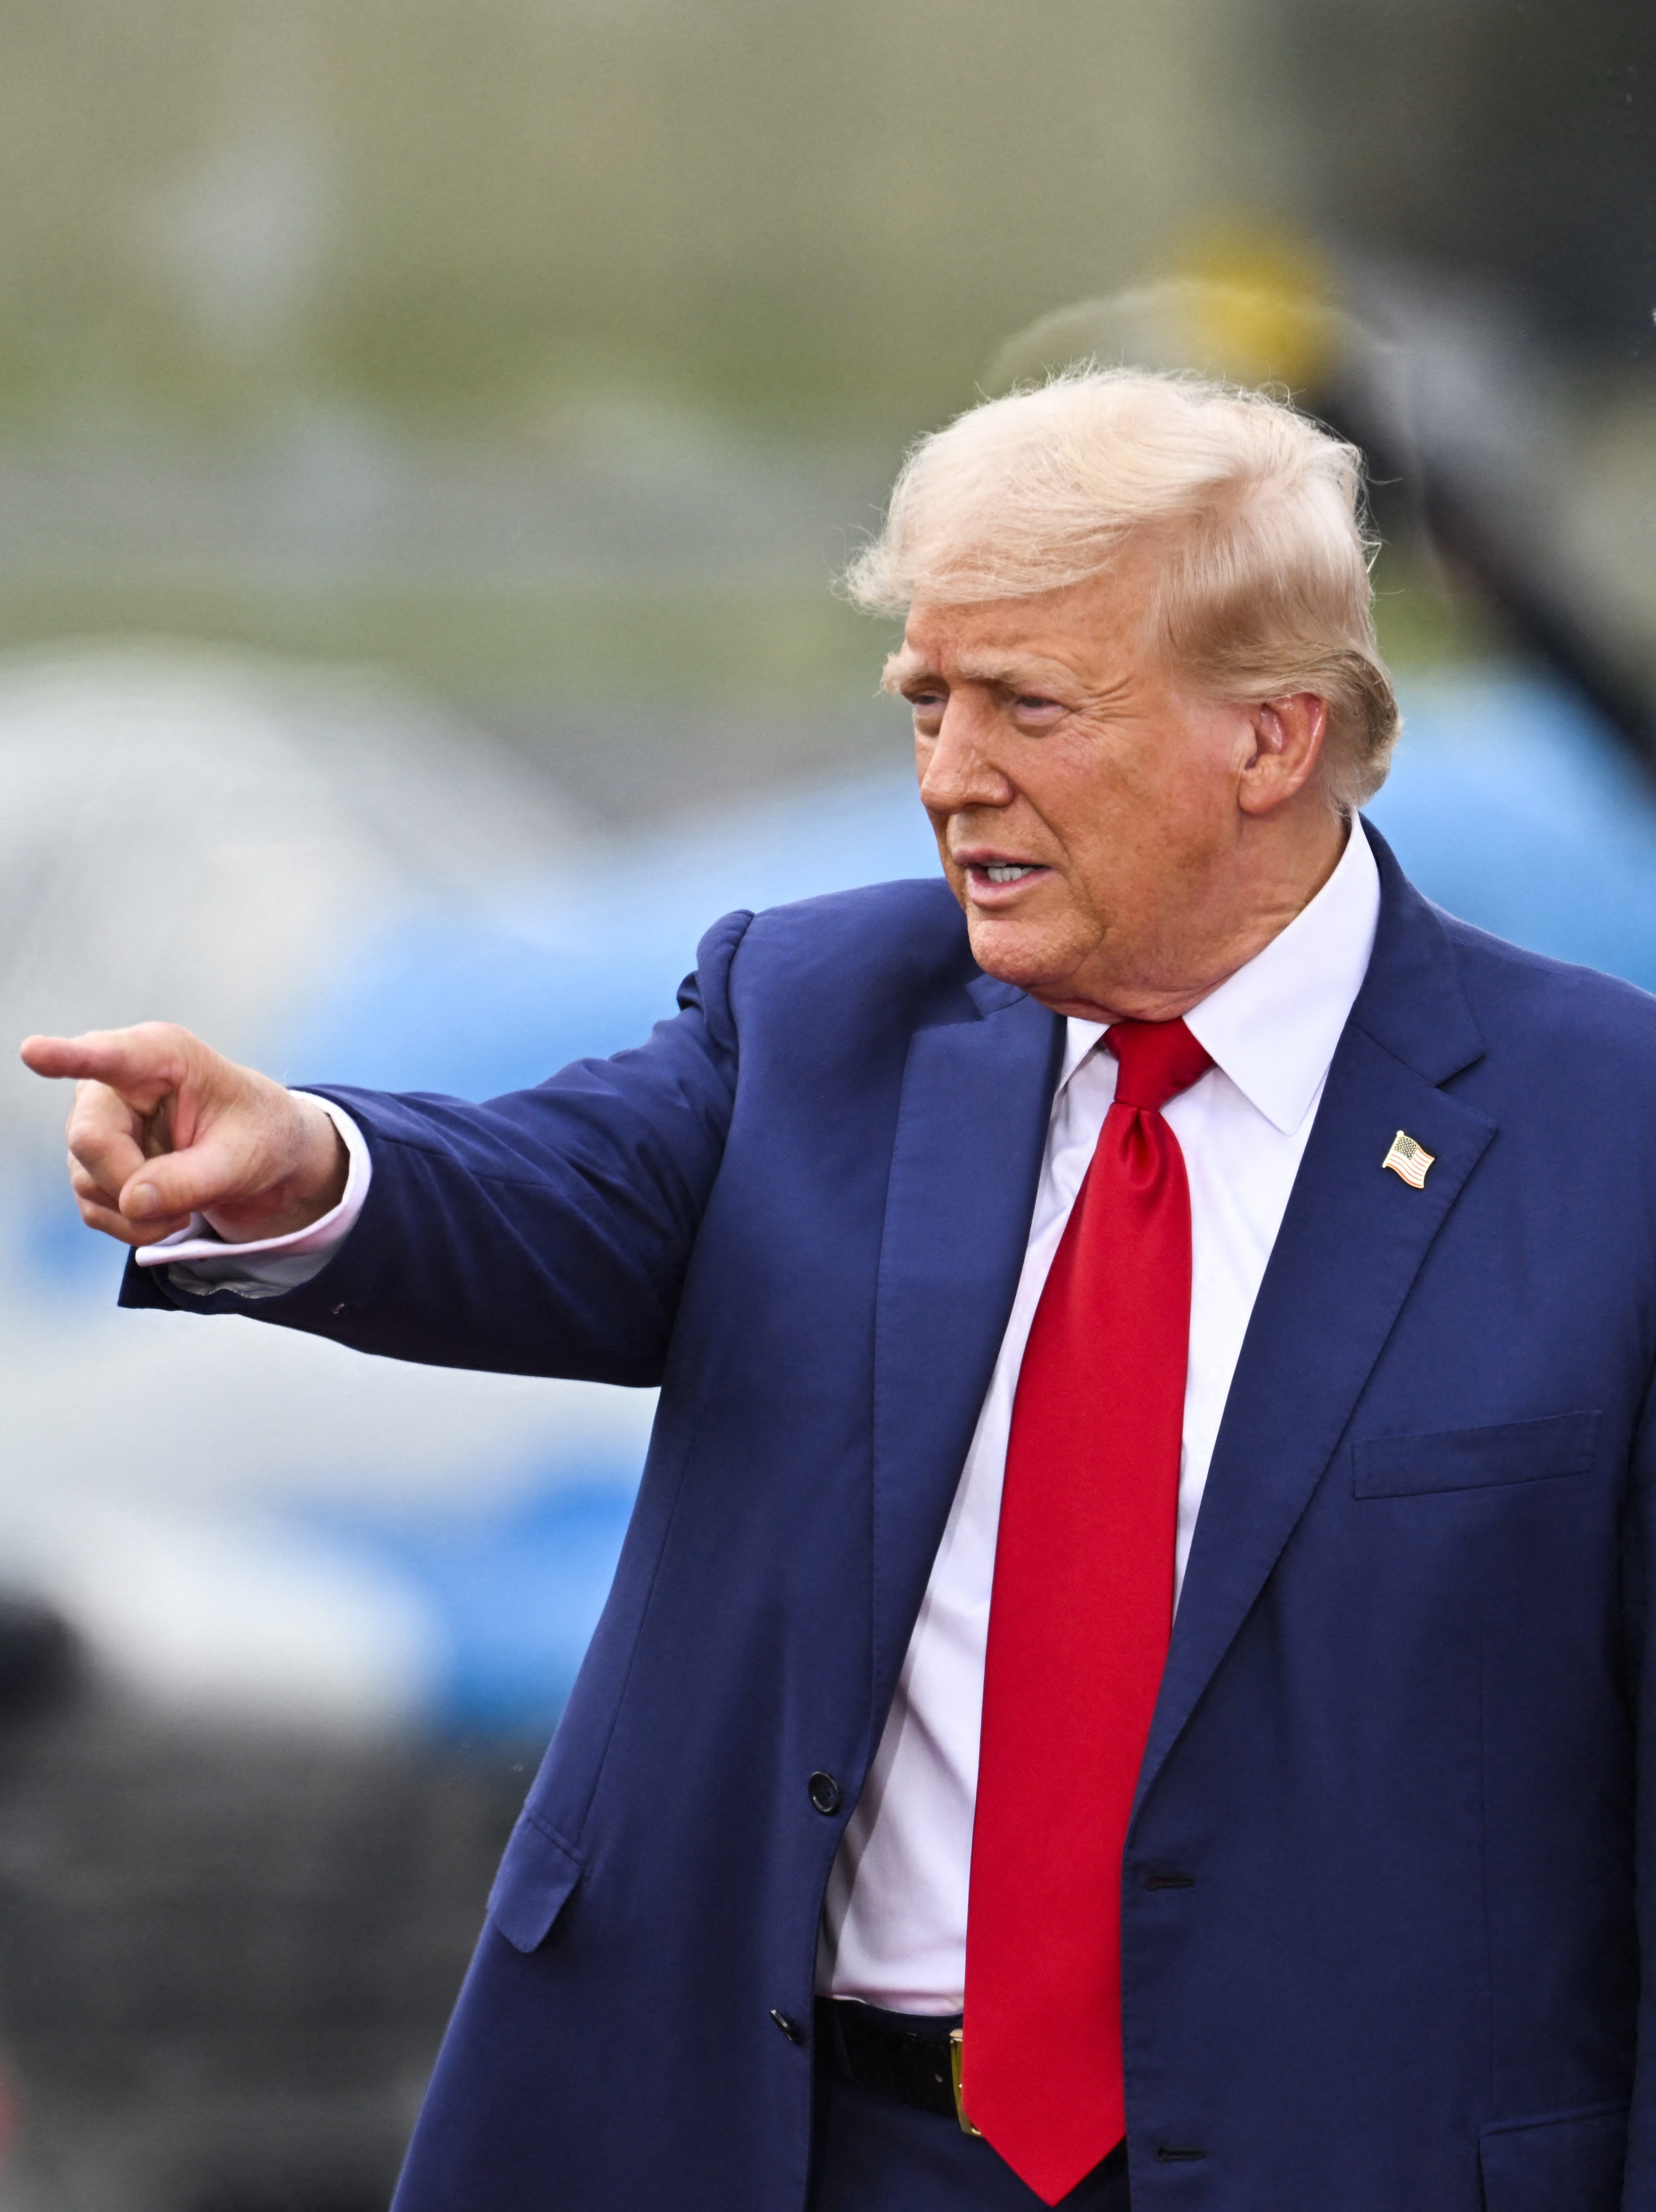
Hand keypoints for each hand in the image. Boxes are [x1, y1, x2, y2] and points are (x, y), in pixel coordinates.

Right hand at [19, 1022, 348, 1248]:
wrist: (259, 1149)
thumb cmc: (258, 1135)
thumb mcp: (244, 1159)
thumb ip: (192, 1179)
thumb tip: (131, 1202)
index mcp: (161, 1056)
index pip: (108, 1056)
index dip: (68, 1057)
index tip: (34, 1052)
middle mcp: (114, 1082)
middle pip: (90, 1139)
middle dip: (136, 1183)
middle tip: (187, 1207)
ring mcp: (95, 1121)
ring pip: (88, 1180)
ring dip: (140, 1211)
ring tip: (191, 1202)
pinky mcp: (90, 1161)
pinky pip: (93, 1206)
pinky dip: (133, 1223)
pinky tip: (169, 1213)